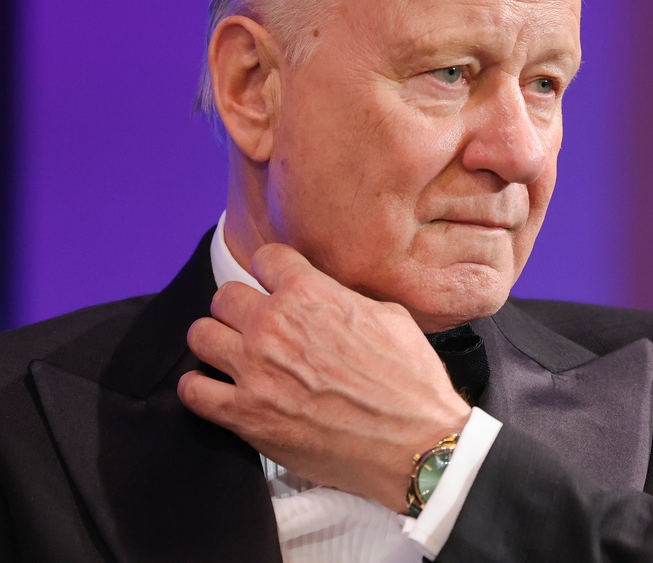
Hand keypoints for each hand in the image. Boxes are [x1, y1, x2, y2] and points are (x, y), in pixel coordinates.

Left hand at [177, 243, 470, 511]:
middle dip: (242, 307)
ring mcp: (253, 370)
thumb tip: (332, 300)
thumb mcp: (391, 316)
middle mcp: (273, 325)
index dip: (273, 272)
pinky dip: (200, 388)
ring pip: (200, 335)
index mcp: (310, 294)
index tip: (277, 285)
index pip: (265, 258)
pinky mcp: (243, 414)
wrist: (412, 441)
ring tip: (235, 355)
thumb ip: (347, 301)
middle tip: (258, 325)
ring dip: (216, 342)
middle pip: (225, 295)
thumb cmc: (410, 382)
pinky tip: (218, 390)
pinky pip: (192, 391)